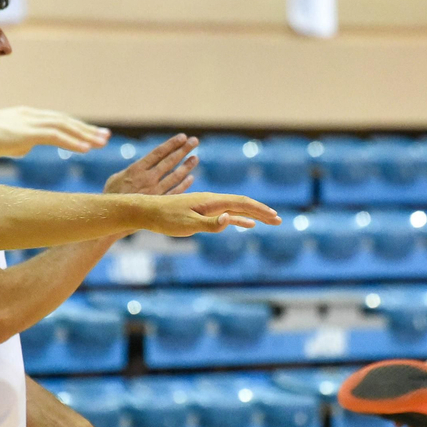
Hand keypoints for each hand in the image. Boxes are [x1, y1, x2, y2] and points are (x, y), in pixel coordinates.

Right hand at [0, 106, 110, 160]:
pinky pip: (54, 136)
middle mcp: (29, 115)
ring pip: (64, 127)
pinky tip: (86, 148)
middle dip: (86, 129)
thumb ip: (16, 142)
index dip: (75, 127)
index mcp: (24, 116)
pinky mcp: (24, 132)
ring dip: (85, 135)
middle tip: (106, 136)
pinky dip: (72, 141)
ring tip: (102, 143)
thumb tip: (26, 147)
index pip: (56, 120)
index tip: (91, 135)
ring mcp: (27, 122)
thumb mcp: (1, 142)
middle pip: (64, 121)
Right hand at [104, 134, 197, 195]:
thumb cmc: (112, 195)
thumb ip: (132, 169)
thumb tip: (143, 164)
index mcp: (136, 169)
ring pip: (175, 176)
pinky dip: (184, 185)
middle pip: (170, 161)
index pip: (158, 153)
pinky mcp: (159, 203)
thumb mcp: (116, 177)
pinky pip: (175, 192)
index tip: (182, 136)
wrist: (113, 217)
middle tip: (194, 141)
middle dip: (183, 150)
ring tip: (195, 158)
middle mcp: (148, 178)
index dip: (172, 144)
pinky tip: (190, 178)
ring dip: (186, 166)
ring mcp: (155, 191)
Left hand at [138, 193, 281, 235]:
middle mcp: (212, 201)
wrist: (147, 212)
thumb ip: (210, 224)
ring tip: (269, 222)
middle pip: (243, 204)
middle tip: (279, 221)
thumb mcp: (187, 224)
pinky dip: (239, 219)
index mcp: (211, 201)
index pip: (242, 203)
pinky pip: (226, 215)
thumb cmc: (165, 219)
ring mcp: (208, 206)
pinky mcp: (202, 213)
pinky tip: (247, 225)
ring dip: (253, 215)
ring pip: (236, 209)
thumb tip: (231, 219)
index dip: (259, 210)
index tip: (274, 217)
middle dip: (262, 212)